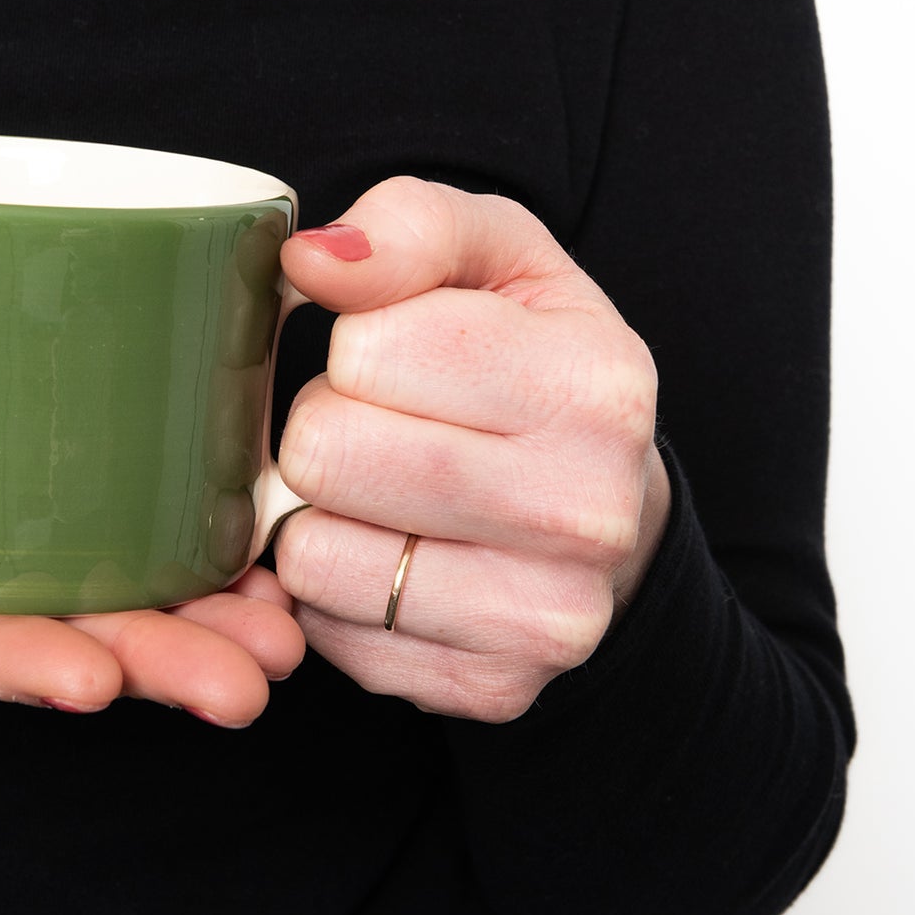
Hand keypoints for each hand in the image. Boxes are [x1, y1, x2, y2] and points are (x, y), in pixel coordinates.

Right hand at [0, 396, 303, 726]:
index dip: (6, 662)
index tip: (93, 677)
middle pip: (42, 638)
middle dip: (150, 660)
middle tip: (253, 679)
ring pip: (92, 598)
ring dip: (195, 617)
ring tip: (282, 633)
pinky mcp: (1, 516)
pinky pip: (99, 541)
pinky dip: (179, 547)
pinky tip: (249, 548)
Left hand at [273, 178, 670, 720]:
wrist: (604, 508)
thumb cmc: (530, 366)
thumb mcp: (496, 258)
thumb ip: (410, 227)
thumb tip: (310, 259)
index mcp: (591, 382)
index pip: (367, 349)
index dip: (355, 346)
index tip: (396, 357)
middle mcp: (584, 510)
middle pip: (324, 453)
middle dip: (324, 429)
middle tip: (380, 429)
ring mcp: (545, 616)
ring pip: (310, 554)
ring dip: (319, 515)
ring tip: (384, 496)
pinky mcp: (491, 686)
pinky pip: (327, 632)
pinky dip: (336, 592)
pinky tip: (394, 559)